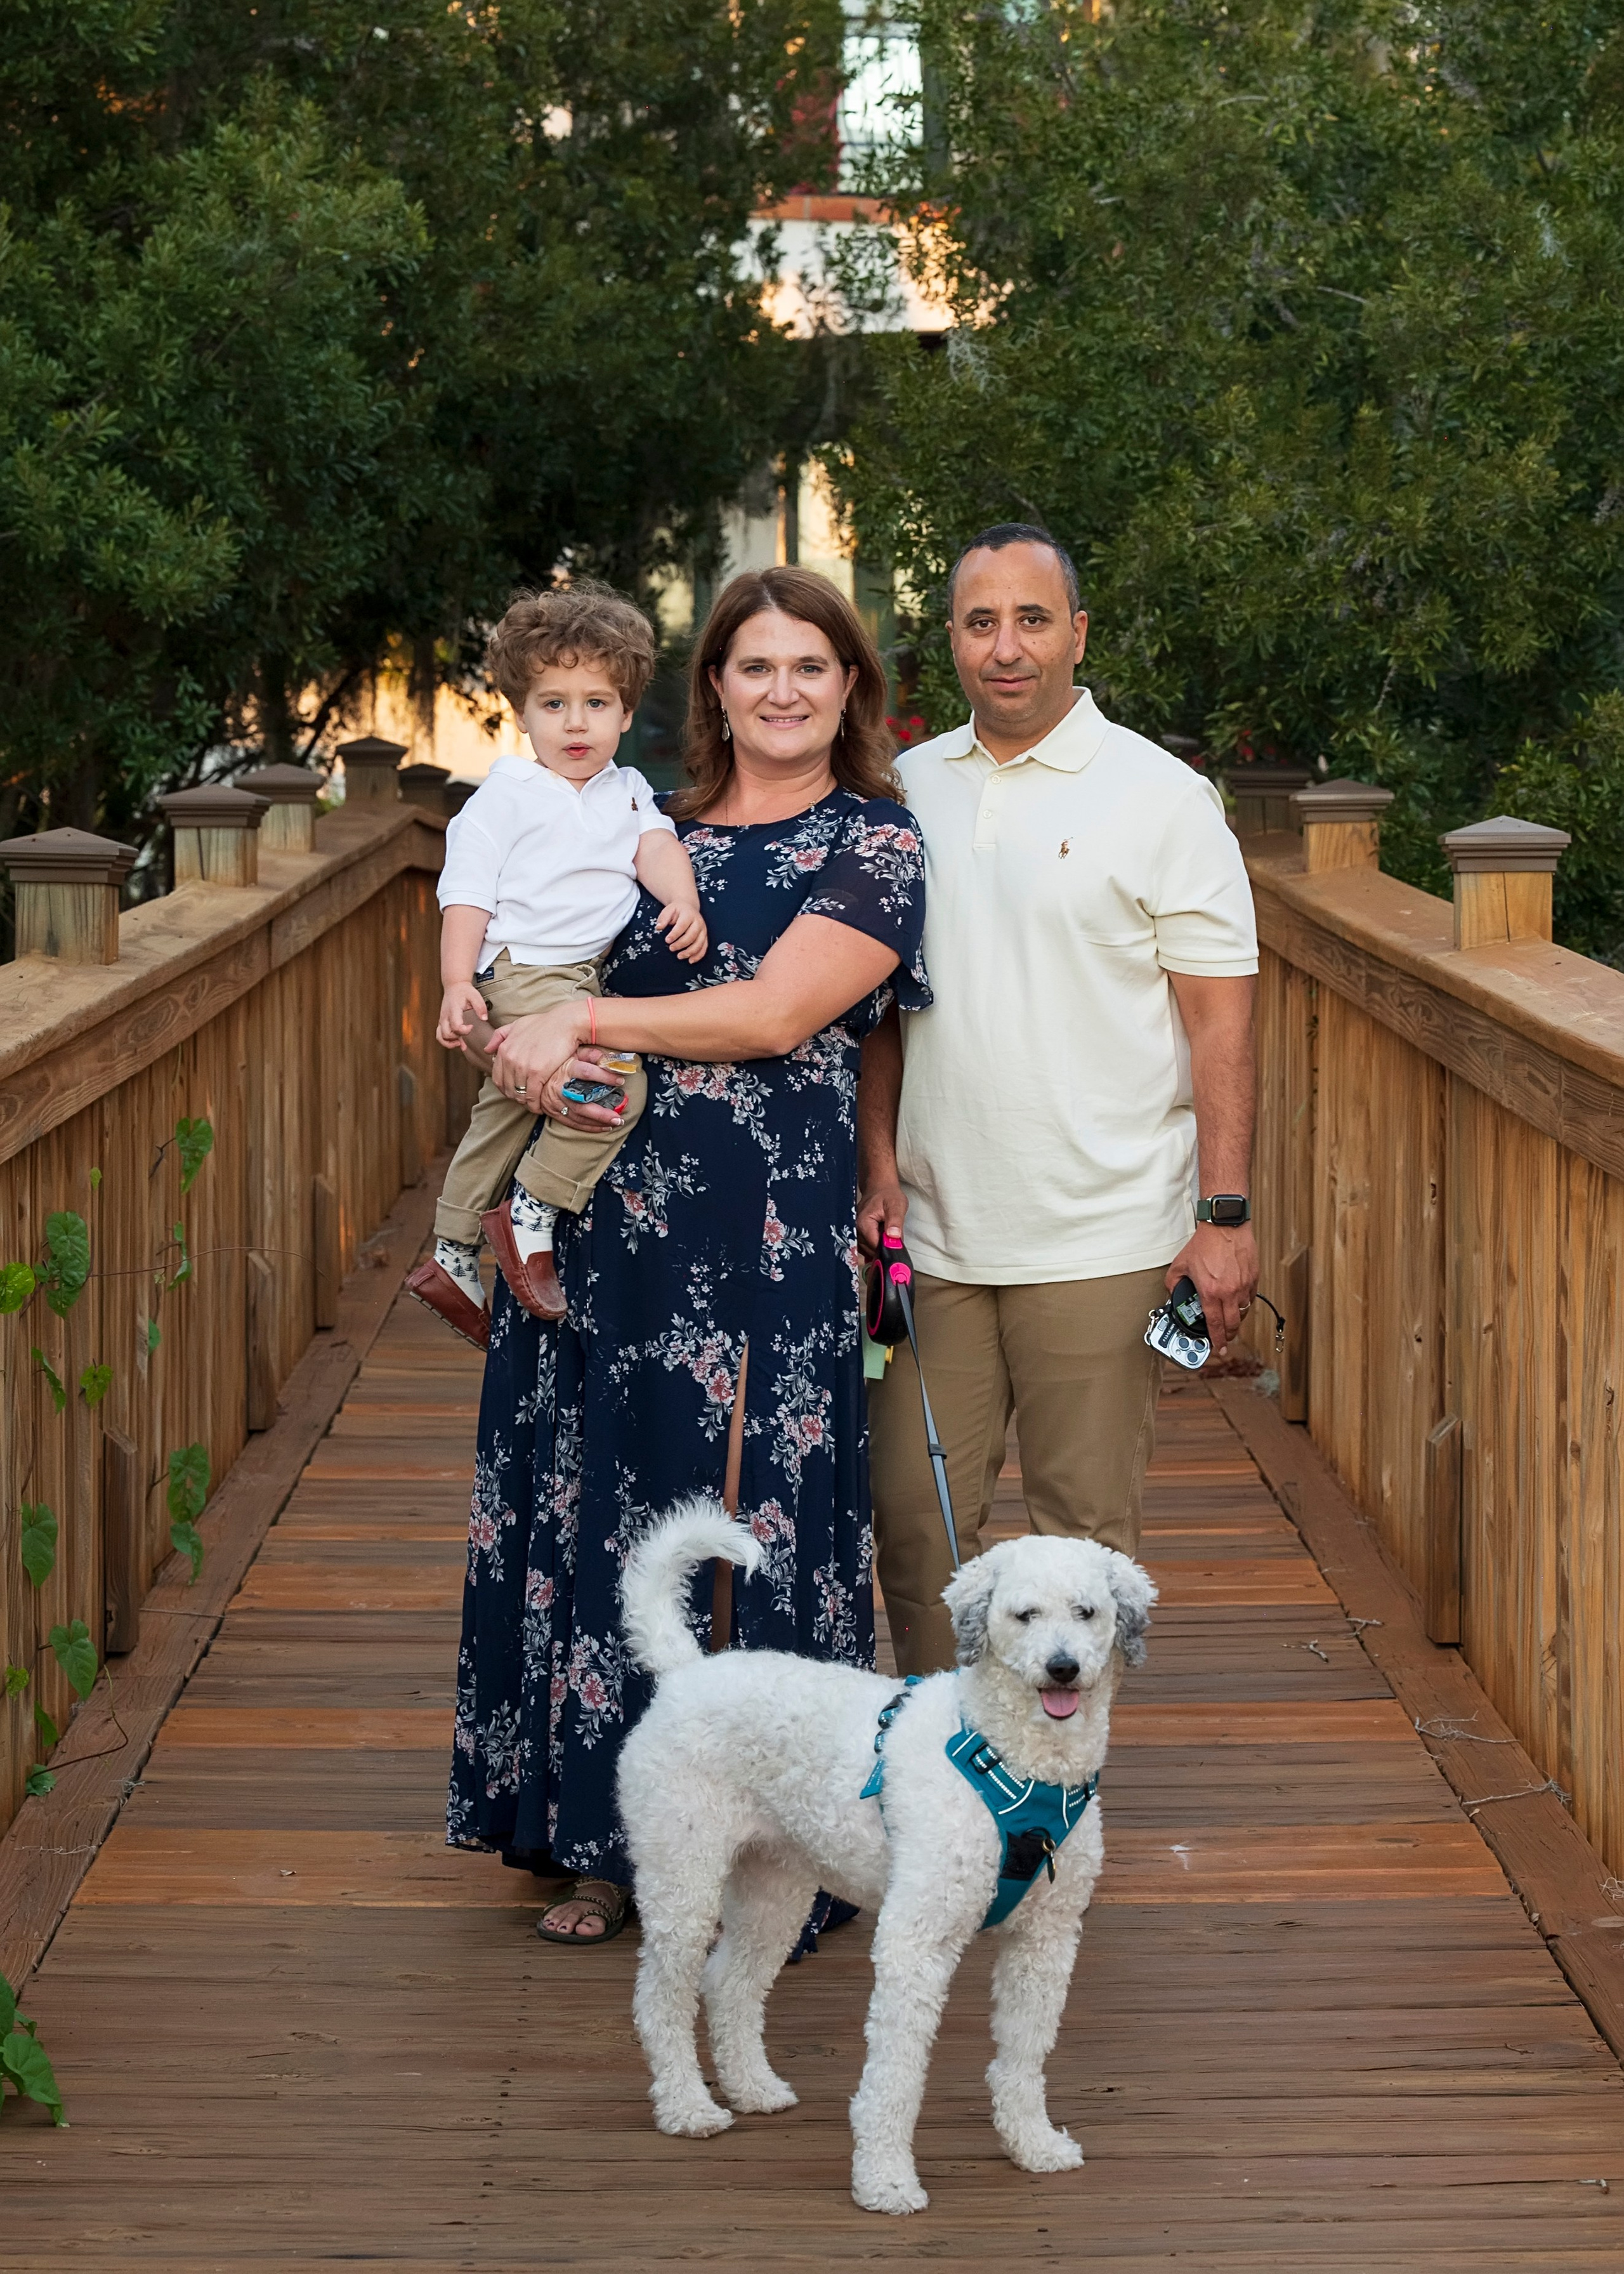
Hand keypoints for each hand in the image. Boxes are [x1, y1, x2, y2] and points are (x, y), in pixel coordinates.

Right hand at [437, 979, 487, 1049]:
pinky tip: (457, 1043)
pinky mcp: (442, 1022)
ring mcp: (442, 1020)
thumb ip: (480, 1007)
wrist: (454, 986)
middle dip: (456, 1038)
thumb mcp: (475, 996)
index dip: (464, 1030)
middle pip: (446, 1034)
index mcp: (453, 1010)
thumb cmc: (465, 991)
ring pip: (440, 1037)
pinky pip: (439, 1035)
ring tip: (460, 1044)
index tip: (471, 1026)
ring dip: (450, 1043)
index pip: (455, 1026)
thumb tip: (484, 1019)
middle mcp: (445, 1016)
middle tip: (466, 1034)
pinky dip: (446, 1042)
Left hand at [489, 1002, 590, 1109]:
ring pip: (519, 1094)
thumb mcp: (518, 1024)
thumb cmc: (545, 1023)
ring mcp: (523, 1066)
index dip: (506, 1089)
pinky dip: (535, 1104)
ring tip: (533, 1104)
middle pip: (507, 1089)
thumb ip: (500, 1036)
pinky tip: (539, 1106)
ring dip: (526, 1102)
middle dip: (515, 1097)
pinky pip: (532, 1096)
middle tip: (525, 1100)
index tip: (515, 1091)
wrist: (566, 1023)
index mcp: (504, 1049)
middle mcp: (510, 1058)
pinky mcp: (537, 1073)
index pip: (497, 1078)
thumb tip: (487, 1050)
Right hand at [537, 1048, 626, 1129]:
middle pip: (582, 1102)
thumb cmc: (559, 1062)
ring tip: (616, 1122)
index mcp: (567, 1069)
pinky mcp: (552, 1111)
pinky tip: (603, 1128)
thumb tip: (606, 1057)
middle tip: (619, 1117)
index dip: (604, 1077)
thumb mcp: (572, 1052)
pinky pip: (571, 1122)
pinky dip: (588, 1127)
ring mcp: (555, 1101)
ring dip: (598, 1122)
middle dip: (602, 1112)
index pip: (587, 1073)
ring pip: (578, 1115)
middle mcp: (560, 1087)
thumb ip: (589, 1054)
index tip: (620, 1081)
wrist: (534, 1072)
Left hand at [655, 900, 707, 962]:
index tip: (667, 940)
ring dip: (690, 952)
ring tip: (679, 956)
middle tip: (671, 949)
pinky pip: (704, 947)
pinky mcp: (705, 937)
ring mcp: (703, 930)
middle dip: (681, 944)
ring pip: (699, 943)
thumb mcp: (668, 910)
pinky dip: (698, 955)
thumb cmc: (677, 911)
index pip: (682, 925)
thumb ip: (663, 918)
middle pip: (692, 935)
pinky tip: (690, 960)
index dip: (675, 934)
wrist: (688, 908)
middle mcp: (698, 922)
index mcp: (689, 914)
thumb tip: (658, 928)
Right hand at [857, 1179, 908, 1259]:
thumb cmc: (887, 1194)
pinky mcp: (859, 1232)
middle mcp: (856, 1228)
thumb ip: (895, 1221)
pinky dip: (874, 1245)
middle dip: (883, 1246)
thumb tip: (893, 1236)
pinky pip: (865, 1245)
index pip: (874, 1245)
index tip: (895, 1244)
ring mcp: (856, 1230)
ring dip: (879, 1245)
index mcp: (864, 1223)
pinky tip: (881, 1237)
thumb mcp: (896, 1205)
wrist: (880, 1186)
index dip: (886, 1247)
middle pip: (870, 1249)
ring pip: (868, 1249)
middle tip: (892, 1235)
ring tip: (886, 1232)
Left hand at [1166, 1222, 1258, 1353]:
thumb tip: (1173, 1294)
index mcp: (1210, 1292)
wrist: (1225, 1226)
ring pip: (1243, 1313)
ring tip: (1229, 1320)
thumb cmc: (1205, 1243)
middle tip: (1224, 1338)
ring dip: (1236, 1320)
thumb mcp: (1180, 1264)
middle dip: (1228, 1335)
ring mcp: (1243, 1286)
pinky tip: (1237, 1301)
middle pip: (1233, 1325)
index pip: (1215, 1325)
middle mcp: (1229, 1292)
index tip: (1218, 1348)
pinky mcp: (1253, 1278)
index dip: (1217, 1340)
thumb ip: (1173, 1283)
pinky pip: (1250, 1298)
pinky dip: (1244, 1303)